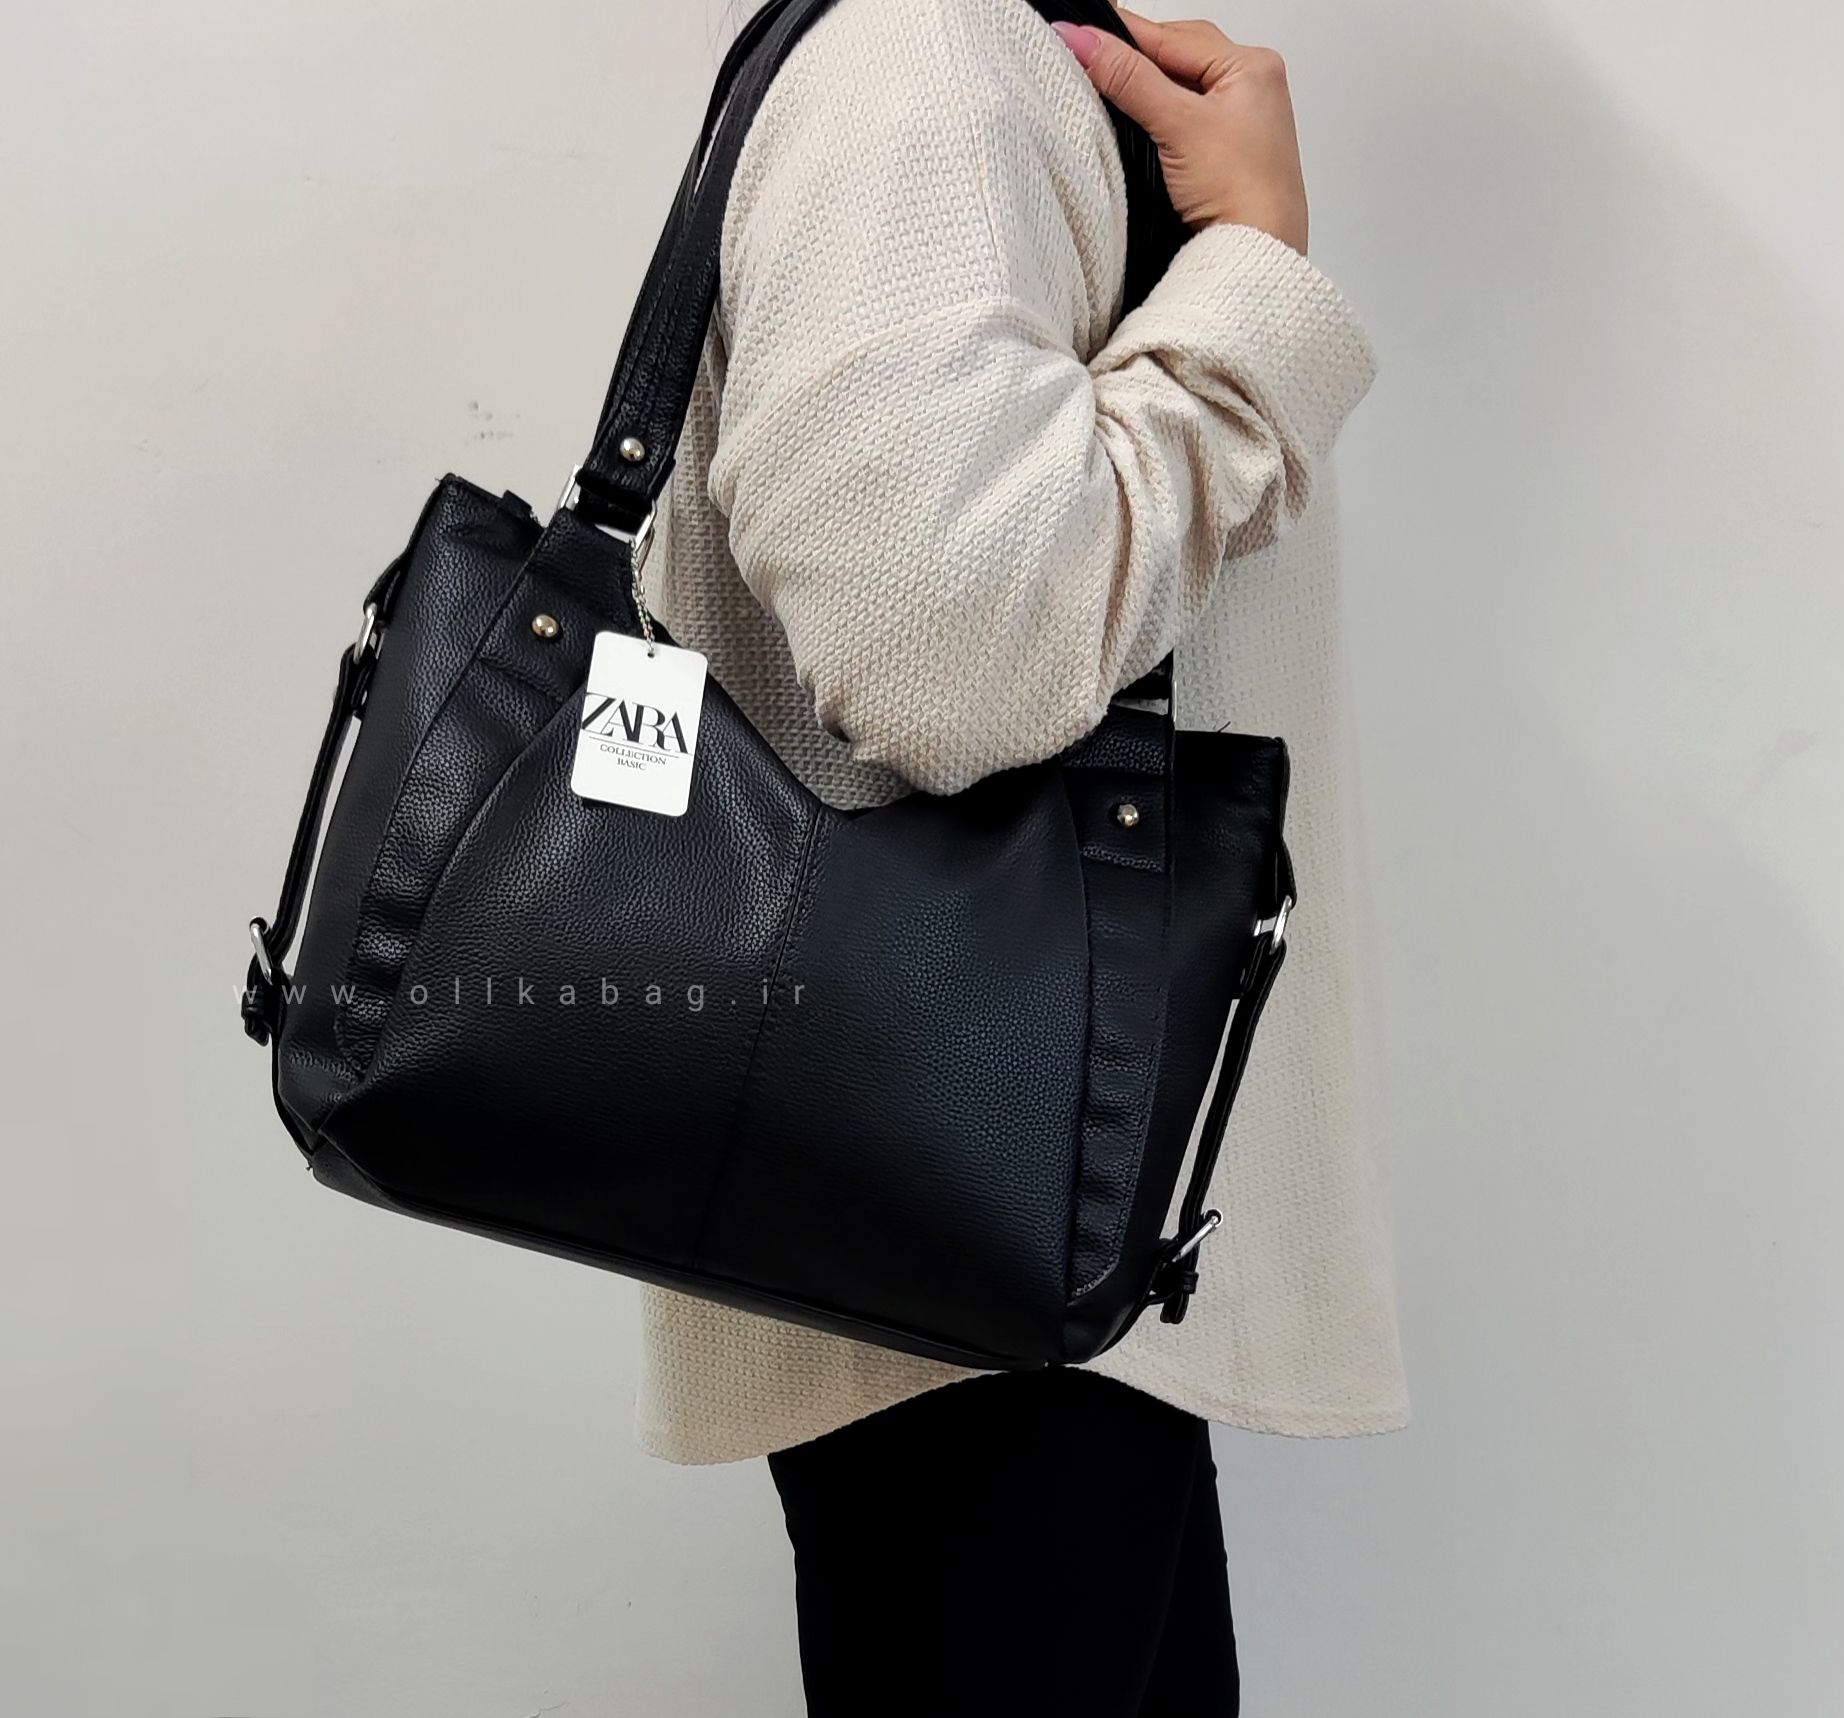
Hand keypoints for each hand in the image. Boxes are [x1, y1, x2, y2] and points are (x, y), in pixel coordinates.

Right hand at [1051, 12, 1309, 253]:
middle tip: (1092, 64)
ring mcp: (1242, 120)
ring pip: (1181, 87)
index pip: (1172, 37)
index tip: (1080, 33)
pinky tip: (1143, 125)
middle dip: (1136, 60)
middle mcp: (1252, 87)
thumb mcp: (1179, 125)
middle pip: (1178, 56)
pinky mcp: (1229, 152)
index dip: (1123, 36)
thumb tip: (1086, 41)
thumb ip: (1129, 79)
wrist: (1260, 256)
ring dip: (1147, 88)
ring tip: (1111, 92)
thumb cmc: (1244, 194)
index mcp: (1251, 67)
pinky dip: (1161, 115)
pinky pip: (1187, 117)